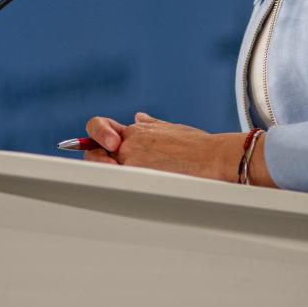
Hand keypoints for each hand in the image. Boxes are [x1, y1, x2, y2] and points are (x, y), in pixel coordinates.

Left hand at [80, 112, 241, 182]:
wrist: (212, 157)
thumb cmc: (197, 145)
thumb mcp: (170, 129)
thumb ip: (150, 125)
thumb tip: (138, 117)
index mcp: (135, 129)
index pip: (99, 127)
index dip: (95, 136)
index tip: (101, 146)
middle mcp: (129, 143)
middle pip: (96, 154)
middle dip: (100, 162)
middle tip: (112, 169)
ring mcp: (131, 161)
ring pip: (109, 172)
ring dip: (117, 176)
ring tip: (140, 181)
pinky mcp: (138, 176)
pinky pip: (120, 184)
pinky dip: (126, 187)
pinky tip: (144, 189)